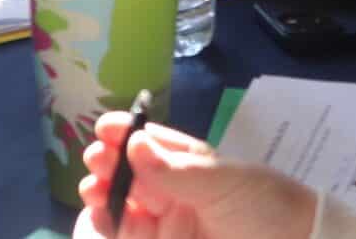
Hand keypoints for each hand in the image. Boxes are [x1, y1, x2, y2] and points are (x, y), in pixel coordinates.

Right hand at [76, 115, 314, 238]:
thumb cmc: (263, 205)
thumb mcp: (222, 181)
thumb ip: (177, 169)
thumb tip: (135, 143)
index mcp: (188, 164)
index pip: (150, 144)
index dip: (126, 134)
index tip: (105, 128)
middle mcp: (172, 191)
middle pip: (131, 175)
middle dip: (109, 165)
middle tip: (95, 159)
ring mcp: (166, 223)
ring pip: (124, 207)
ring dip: (104, 197)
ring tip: (92, 190)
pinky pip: (131, 237)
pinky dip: (112, 229)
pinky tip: (98, 219)